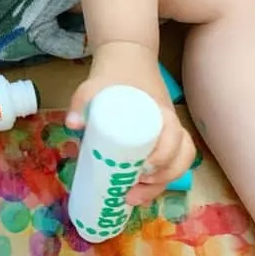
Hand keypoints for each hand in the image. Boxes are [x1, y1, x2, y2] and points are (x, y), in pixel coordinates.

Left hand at [66, 42, 194, 205]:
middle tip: (132, 192)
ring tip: (133, 197)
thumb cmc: (114, 75)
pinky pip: (170, 163)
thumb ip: (81, 101)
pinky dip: (159, 180)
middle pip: (181, 158)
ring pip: (178, 164)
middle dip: (161, 181)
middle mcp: (171, 125)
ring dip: (161, 185)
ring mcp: (168, 134)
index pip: (175, 137)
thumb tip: (73, 125)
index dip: (165, 157)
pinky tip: (139, 191)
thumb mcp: (94, 85)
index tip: (144, 169)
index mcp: (162, 112)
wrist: (126, 58)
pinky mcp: (160, 140)